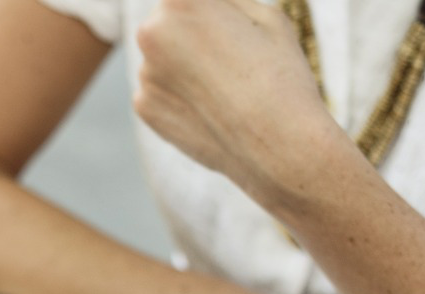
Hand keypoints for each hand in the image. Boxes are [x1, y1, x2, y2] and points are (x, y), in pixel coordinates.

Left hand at [134, 0, 345, 206]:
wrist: (278, 147)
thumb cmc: (280, 74)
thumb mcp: (266, 14)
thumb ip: (229, 2)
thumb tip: (209, 6)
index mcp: (180, 1)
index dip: (215, 11)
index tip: (229, 33)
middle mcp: (150, 33)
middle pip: (171, 21)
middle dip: (195, 31)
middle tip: (231, 55)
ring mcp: (145, 73)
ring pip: (165, 57)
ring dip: (187, 63)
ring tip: (227, 87)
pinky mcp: (144, 108)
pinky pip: (161, 89)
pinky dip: (182, 95)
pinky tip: (212, 108)